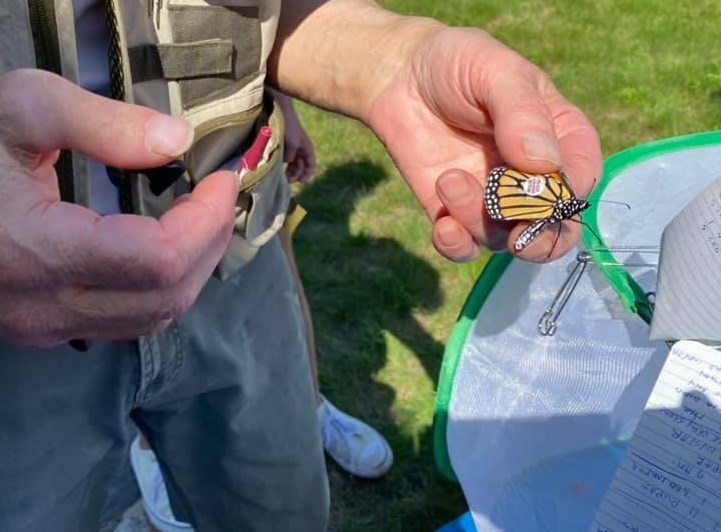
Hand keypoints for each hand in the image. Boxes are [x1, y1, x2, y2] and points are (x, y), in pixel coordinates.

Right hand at [0, 69, 237, 346]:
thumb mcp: (21, 109)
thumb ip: (104, 125)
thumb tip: (179, 141)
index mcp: (34, 252)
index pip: (158, 260)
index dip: (207, 221)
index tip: (223, 179)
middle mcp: (42, 307)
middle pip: (166, 297)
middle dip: (209, 244)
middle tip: (220, 197)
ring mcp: (41, 327)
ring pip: (152, 319)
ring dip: (192, 270)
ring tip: (203, 219)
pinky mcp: (42, 330)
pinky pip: (126, 323)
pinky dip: (162, 288)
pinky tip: (166, 249)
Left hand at [274, 92, 315, 182]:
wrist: (279, 111)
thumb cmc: (288, 126)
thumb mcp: (292, 143)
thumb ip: (291, 156)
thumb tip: (287, 164)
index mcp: (306, 148)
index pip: (310, 164)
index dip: (307, 174)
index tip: (300, 180)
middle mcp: (301, 148)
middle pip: (301, 166)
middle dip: (296, 174)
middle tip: (287, 180)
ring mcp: (292, 147)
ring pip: (293, 164)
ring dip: (289, 171)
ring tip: (282, 176)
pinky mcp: (284, 145)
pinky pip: (285, 159)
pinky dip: (283, 165)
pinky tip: (277, 168)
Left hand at [368, 27, 601, 261]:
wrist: (400, 77)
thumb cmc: (459, 64)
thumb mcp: (496, 71)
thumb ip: (522, 114)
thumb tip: (543, 165)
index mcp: (561, 139)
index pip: (580, 181)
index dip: (565, 195)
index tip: (537, 184)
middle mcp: (533, 178)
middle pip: (554, 229)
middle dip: (538, 237)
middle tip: (514, 228)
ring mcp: (494, 200)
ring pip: (505, 239)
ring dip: (479, 220)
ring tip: (448, 179)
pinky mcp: (455, 212)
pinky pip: (465, 247)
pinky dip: (456, 245)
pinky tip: (443, 224)